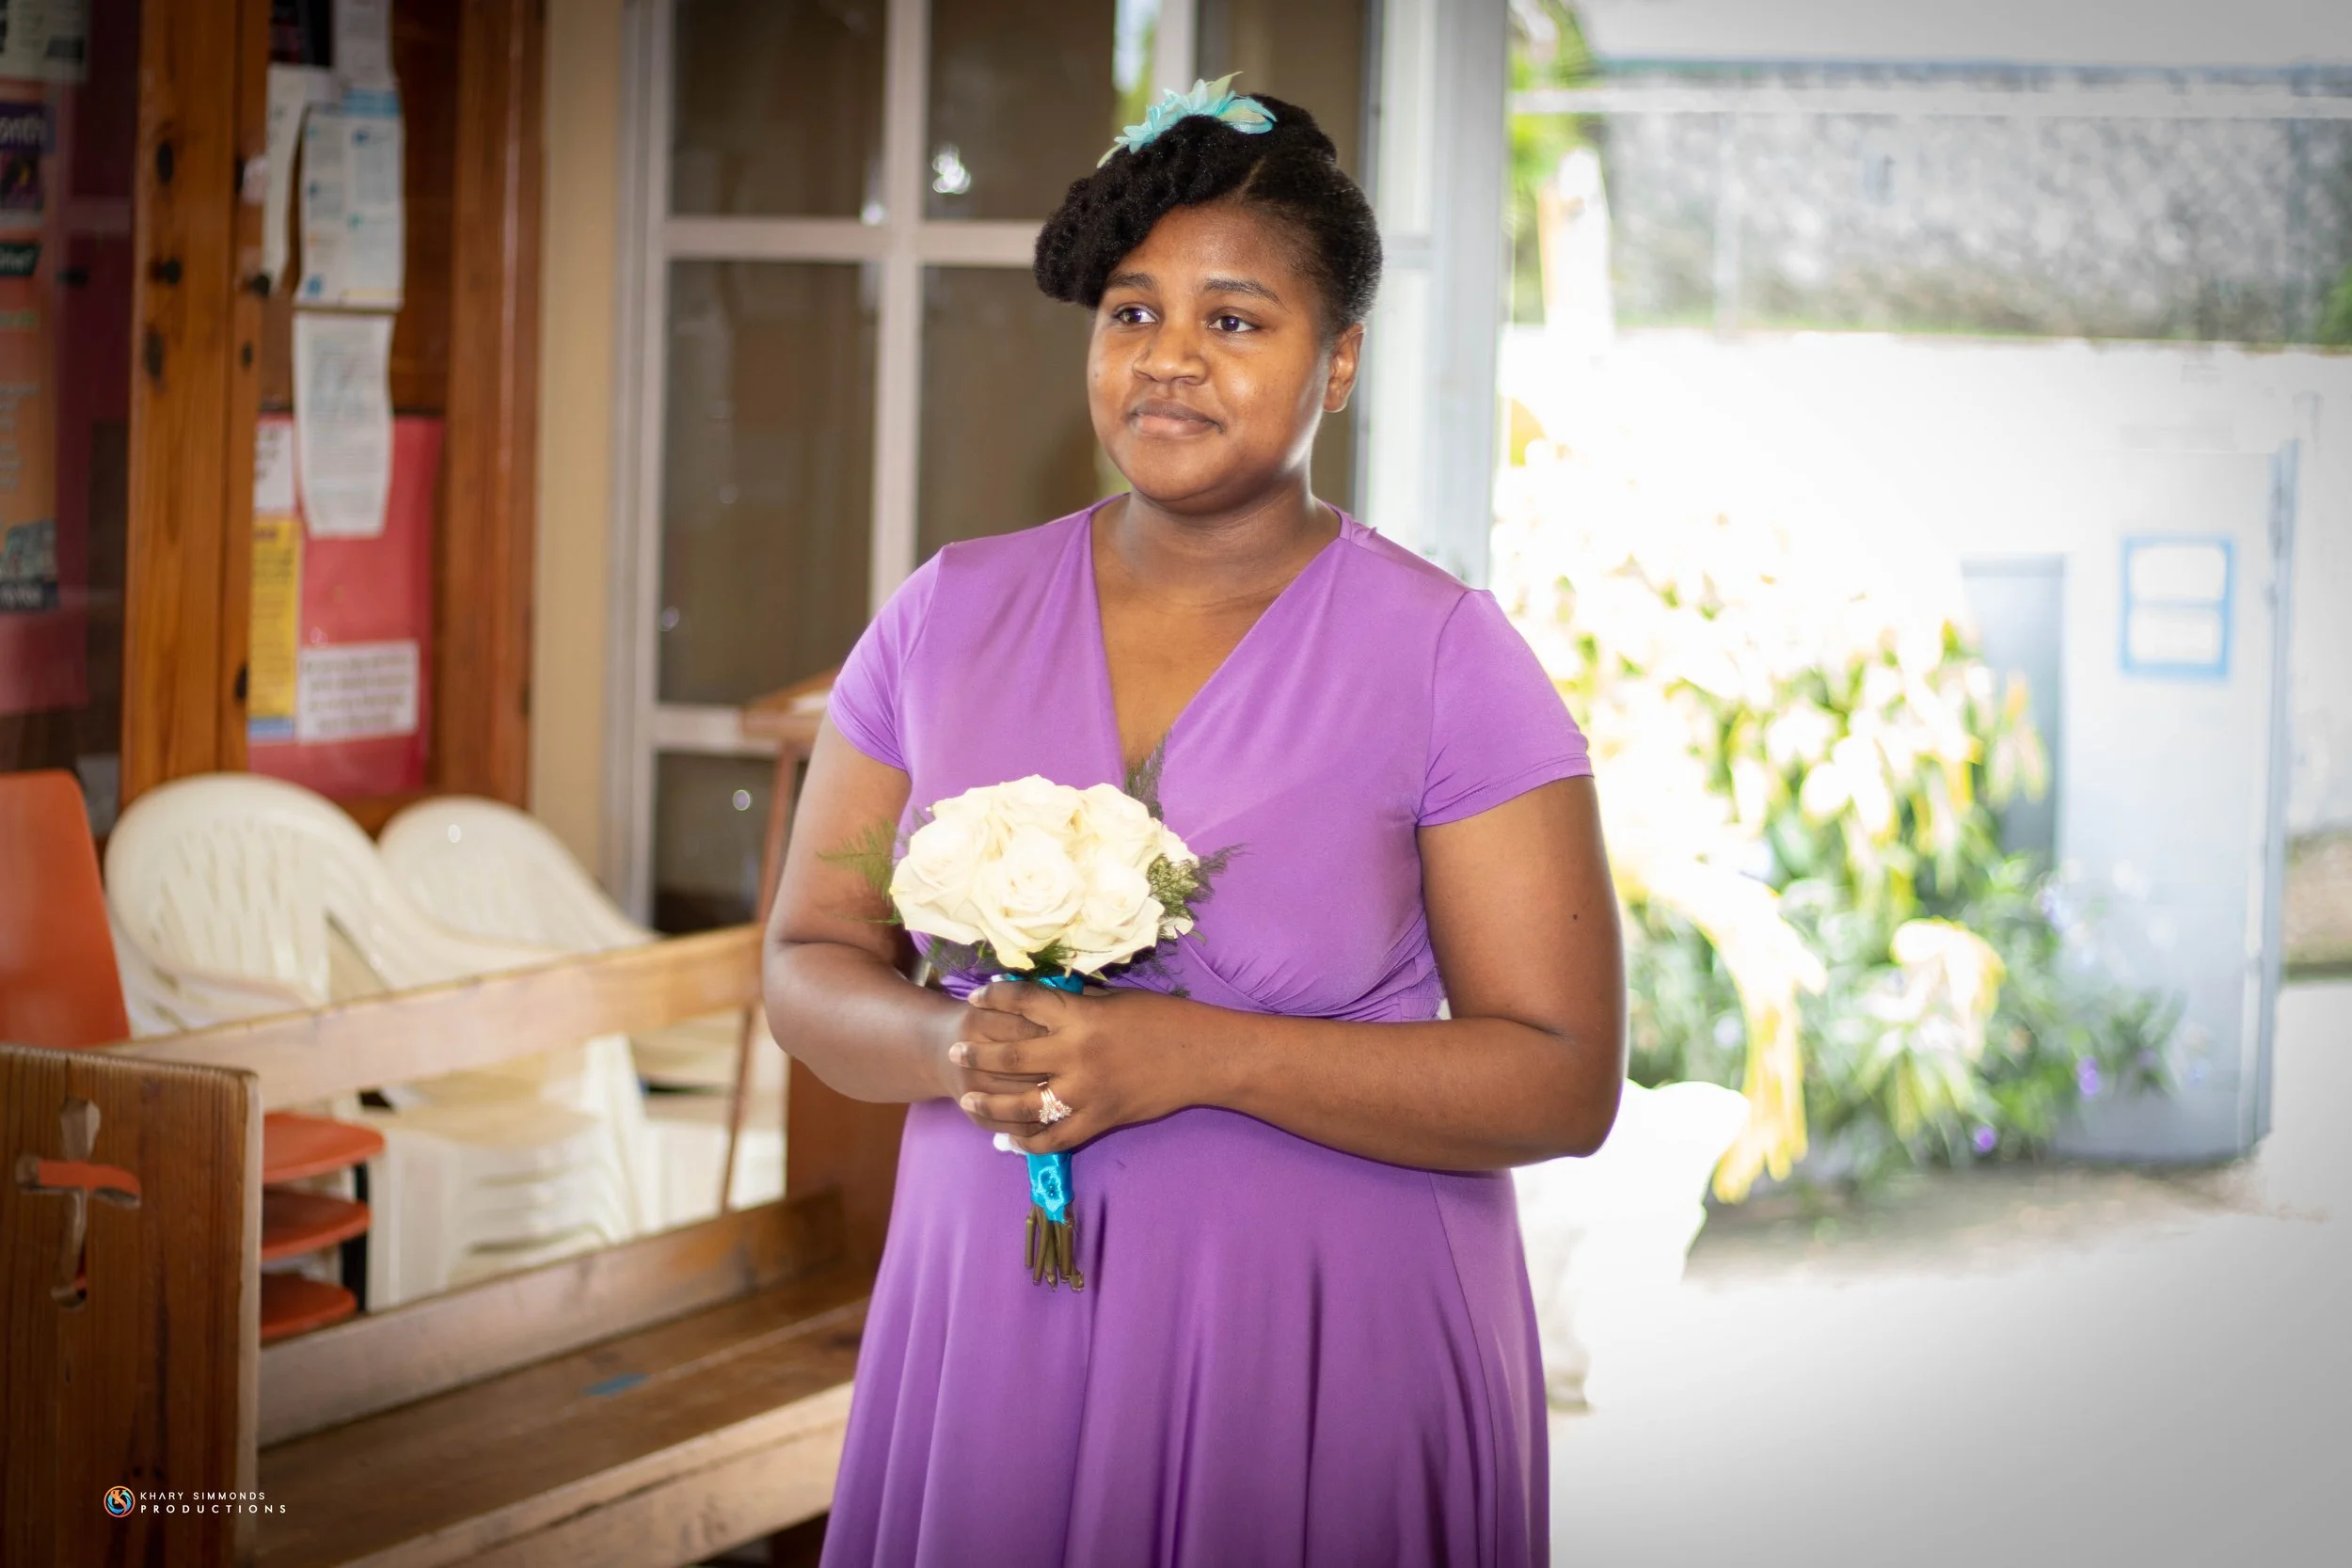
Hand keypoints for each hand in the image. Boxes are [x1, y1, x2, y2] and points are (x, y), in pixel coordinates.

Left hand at [948, 981, 1191, 1152]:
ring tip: (969, 1100)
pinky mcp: (1100, 1120)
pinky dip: (1030, 1141)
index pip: (1024, 1002)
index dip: (996, 997)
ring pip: (1023, 1104)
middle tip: (956, 1052)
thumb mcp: (1118, 1001)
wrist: (1204, 1058)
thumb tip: (1047, 1001)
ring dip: (991, 1104)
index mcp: (1081, 1016)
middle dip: (978, 1053)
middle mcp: (1076, 1054)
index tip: (977, 997)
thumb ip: (1080, 1005)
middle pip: (1011, 1055)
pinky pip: (1056, 1137)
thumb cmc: (1165, 1020)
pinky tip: (1012, 1140)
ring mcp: (1086, 1091)